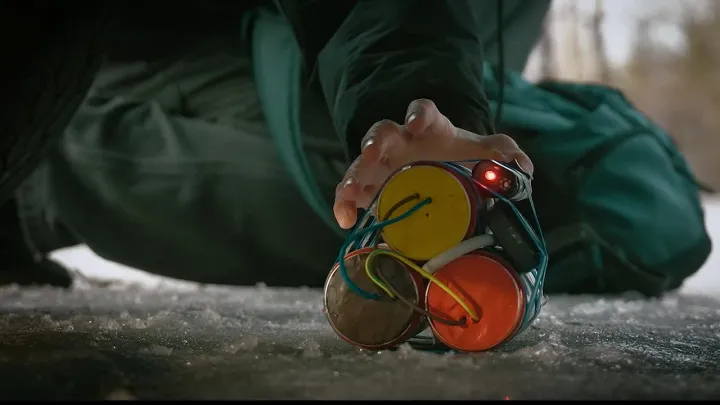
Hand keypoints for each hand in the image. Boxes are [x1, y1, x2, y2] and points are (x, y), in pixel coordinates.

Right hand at [333, 98, 532, 228]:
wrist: (431, 167)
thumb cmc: (453, 155)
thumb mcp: (477, 151)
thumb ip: (500, 154)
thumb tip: (523, 167)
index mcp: (427, 128)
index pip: (421, 112)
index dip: (417, 115)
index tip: (415, 124)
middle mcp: (397, 141)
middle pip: (381, 133)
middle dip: (375, 142)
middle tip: (372, 153)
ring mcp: (378, 163)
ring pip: (360, 165)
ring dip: (354, 177)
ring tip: (351, 194)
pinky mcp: (367, 186)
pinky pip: (349, 193)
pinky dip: (344, 205)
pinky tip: (345, 221)